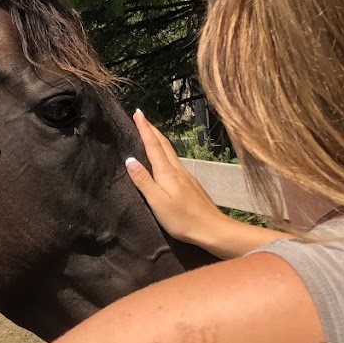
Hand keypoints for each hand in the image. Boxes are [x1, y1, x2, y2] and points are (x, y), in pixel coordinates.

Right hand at [125, 111, 274, 258]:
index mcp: (167, 173)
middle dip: (151, 129)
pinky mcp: (191, 184)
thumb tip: (130, 159)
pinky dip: (166, 152)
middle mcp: (178, 170)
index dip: (144, 128)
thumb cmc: (183, 220)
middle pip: (163, 144)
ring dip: (159, 139)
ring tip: (150, 132)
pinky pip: (175, 161)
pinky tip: (165, 157)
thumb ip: (144, 181)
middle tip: (141, 117)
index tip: (137, 113)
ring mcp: (186, 176)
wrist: (213, 229)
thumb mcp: (158, 202)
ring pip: (170, 151)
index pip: (153, 145)